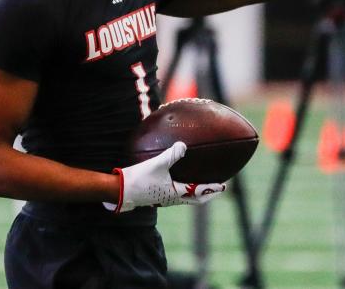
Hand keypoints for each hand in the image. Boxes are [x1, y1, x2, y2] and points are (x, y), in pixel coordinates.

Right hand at [104, 142, 225, 213]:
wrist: (120, 191)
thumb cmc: (139, 178)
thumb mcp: (157, 164)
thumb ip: (171, 154)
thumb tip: (184, 145)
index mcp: (176, 193)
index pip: (199, 193)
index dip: (212, 189)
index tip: (223, 186)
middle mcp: (172, 199)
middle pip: (195, 200)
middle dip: (207, 194)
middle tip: (217, 189)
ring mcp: (164, 199)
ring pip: (185, 197)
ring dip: (196, 192)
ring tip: (201, 183)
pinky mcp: (156, 196)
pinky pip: (175, 193)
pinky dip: (183, 188)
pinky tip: (177, 177)